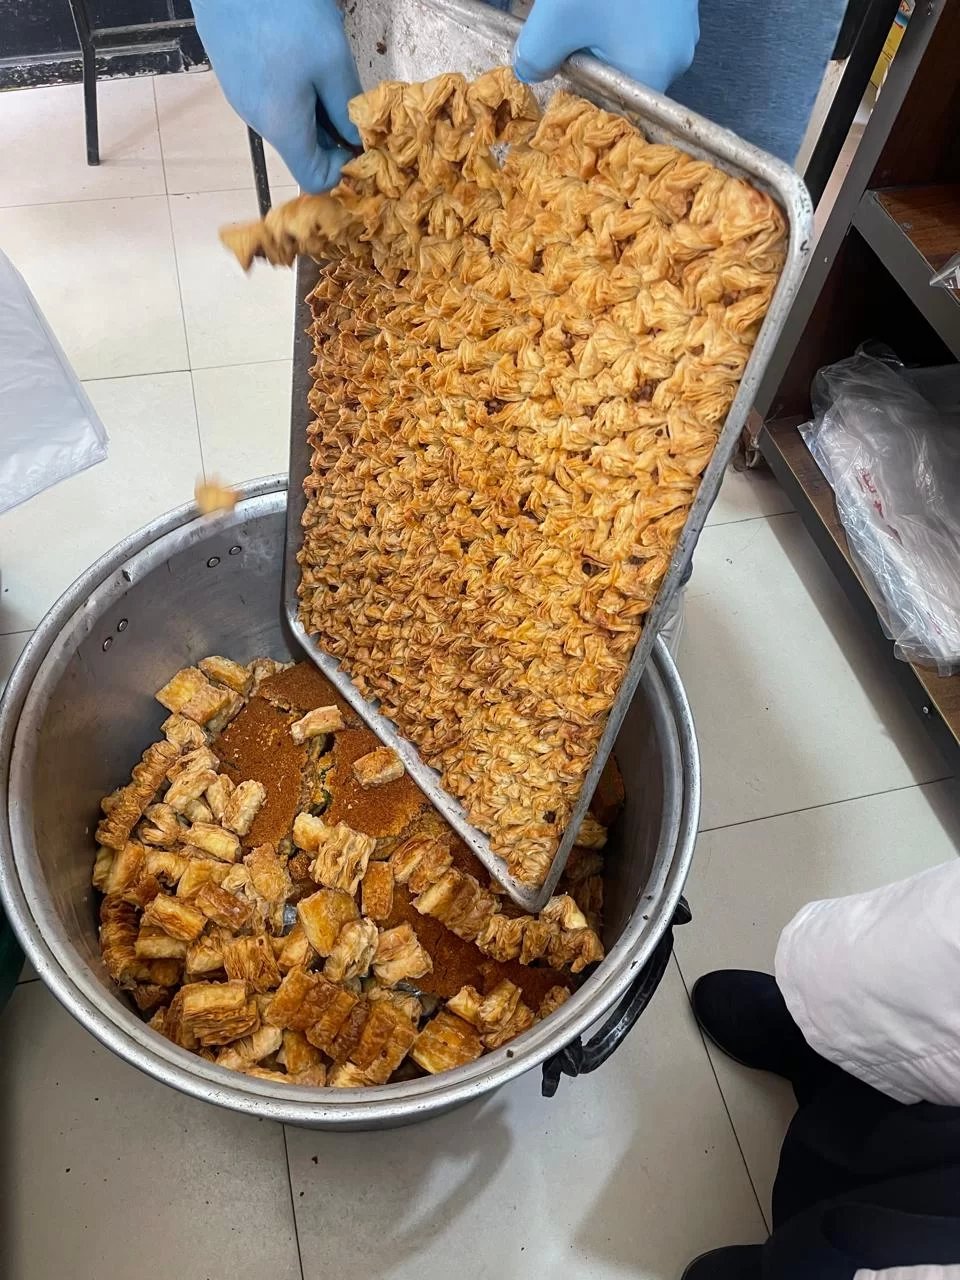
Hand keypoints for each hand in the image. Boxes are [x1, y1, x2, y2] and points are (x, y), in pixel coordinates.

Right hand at [192, 0, 361, 192]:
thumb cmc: (284, 11)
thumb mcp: (331, 60)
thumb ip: (346, 107)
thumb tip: (359, 139)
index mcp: (281, 126)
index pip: (314, 179)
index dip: (344, 168)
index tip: (362, 140)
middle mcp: (256, 120)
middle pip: (301, 149)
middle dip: (332, 134)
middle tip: (352, 100)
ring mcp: (241, 96)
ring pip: (287, 120)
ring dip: (314, 108)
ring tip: (325, 68)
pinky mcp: (234, 74)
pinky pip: (270, 97)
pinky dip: (293, 88)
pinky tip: (299, 54)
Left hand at [514, 0, 698, 93]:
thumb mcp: (553, 22)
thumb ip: (535, 61)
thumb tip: (530, 73)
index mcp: (651, 73)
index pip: (613, 109)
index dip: (583, 95)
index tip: (561, 71)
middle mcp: (677, 58)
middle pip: (623, 79)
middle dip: (590, 60)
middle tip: (566, 30)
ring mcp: (684, 29)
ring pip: (633, 48)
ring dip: (602, 36)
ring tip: (583, 9)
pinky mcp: (681, 5)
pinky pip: (645, 25)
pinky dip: (621, 17)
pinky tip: (605, 1)